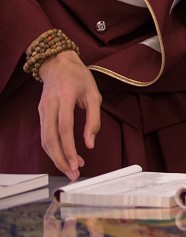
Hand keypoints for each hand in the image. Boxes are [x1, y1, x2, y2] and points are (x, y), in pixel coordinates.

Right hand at [37, 51, 100, 180]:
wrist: (58, 63)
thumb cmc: (79, 78)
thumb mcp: (94, 94)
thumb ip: (94, 119)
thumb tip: (90, 144)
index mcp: (64, 98)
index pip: (64, 128)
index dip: (69, 148)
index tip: (77, 163)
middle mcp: (49, 106)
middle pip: (50, 139)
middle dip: (60, 159)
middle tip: (73, 173)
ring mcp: (42, 110)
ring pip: (45, 140)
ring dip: (56, 157)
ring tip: (70, 169)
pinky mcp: (40, 114)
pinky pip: (45, 135)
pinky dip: (53, 148)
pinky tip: (64, 156)